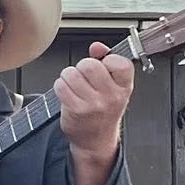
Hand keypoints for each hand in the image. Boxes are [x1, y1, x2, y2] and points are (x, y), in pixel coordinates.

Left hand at [57, 42, 132, 158]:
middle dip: (82, 66)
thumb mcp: (114, 85)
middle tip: (83, 75)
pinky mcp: (76, 110)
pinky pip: (61, 86)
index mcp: (124, 86)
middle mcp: (111, 96)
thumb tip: (96, 46)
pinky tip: (67, 92)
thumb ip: (106, 61)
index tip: (103, 65)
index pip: (119, 63)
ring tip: (74, 84)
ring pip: (72, 74)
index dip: (107, 59)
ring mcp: (93, 104)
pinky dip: (60, 86)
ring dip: (68, 76)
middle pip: (89, 65)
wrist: (95, 138)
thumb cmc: (104, 109)